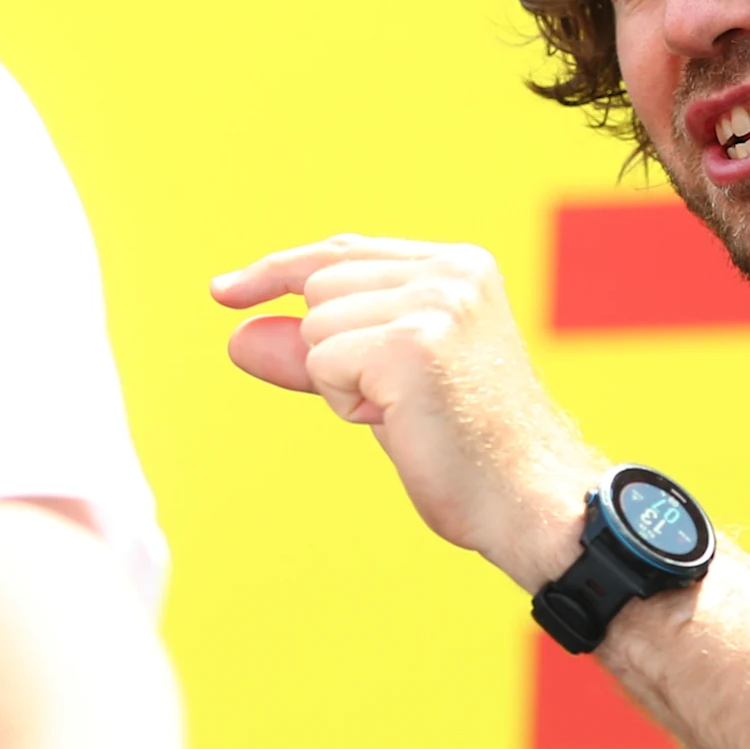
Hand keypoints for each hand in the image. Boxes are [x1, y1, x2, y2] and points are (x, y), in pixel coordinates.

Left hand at [211, 236, 603, 589]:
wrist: (525, 496)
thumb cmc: (462, 446)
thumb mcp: (381, 382)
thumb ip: (315, 350)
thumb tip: (237, 337)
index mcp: (457, 265)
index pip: (342, 252)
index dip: (277, 271)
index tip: (223, 292)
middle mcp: (450, 270)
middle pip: (319, 286)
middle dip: (330, 350)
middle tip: (396, 400)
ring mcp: (434, 301)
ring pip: (316, 327)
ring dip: (341, 381)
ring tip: (406, 410)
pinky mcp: (411, 343)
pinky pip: (323, 362)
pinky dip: (346, 402)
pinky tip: (400, 419)